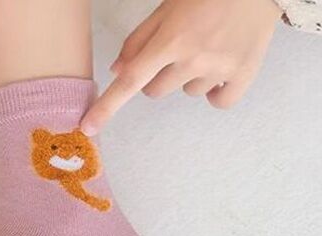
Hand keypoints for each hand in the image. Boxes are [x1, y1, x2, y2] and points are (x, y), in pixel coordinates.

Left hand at [81, 0, 280, 134]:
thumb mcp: (166, 7)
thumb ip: (139, 40)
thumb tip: (117, 72)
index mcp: (170, 40)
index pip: (130, 81)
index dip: (106, 107)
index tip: (88, 127)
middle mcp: (193, 58)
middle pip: (155, 92)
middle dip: (158, 76)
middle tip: (178, 49)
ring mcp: (219, 68)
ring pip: (186, 93)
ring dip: (190, 77)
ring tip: (207, 46)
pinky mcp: (244, 74)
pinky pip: (218, 101)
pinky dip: (216, 91)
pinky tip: (221, 69)